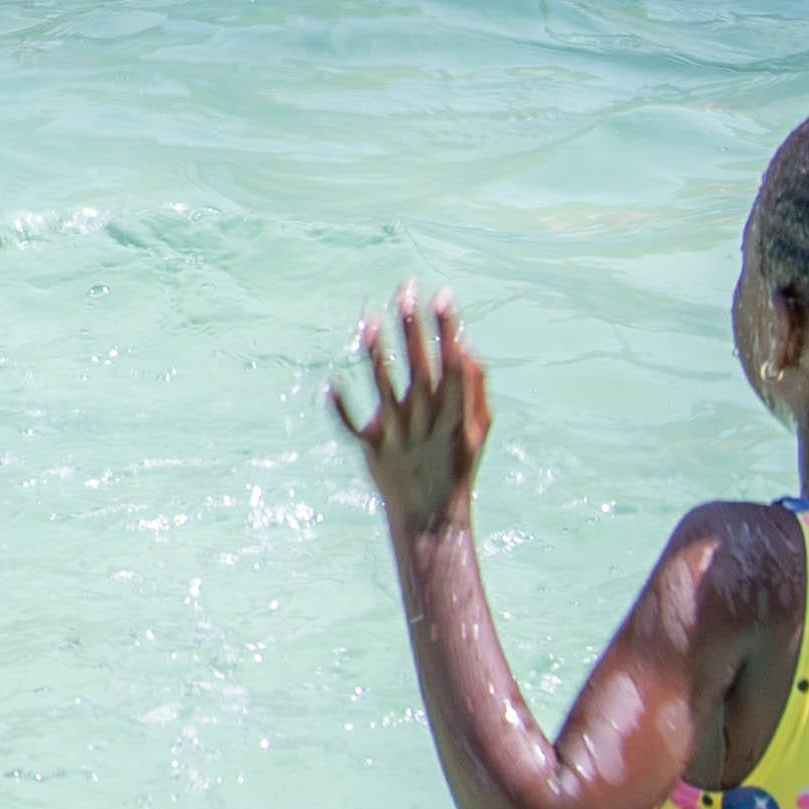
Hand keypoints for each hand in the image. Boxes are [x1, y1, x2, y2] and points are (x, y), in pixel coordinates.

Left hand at [330, 285, 493, 535]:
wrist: (432, 520)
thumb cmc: (455, 467)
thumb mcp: (476, 433)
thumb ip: (475, 391)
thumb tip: (467, 346)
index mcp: (457, 416)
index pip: (453, 364)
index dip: (448, 330)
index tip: (443, 295)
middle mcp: (427, 423)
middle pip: (418, 367)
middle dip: (413, 326)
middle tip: (406, 288)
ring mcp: (399, 437)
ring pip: (384, 389)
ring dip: (375, 352)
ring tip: (367, 317)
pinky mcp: (374, 451)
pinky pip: (354, 427)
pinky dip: (342, 409)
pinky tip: (333, 382)